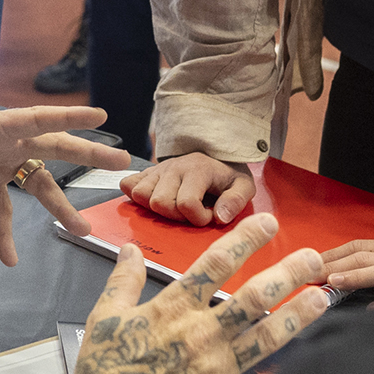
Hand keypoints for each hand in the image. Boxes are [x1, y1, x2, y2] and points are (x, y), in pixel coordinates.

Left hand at [0, 88, 129, 265]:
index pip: (38, 119)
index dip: (69, 117)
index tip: (101, 115)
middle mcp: (6, 142)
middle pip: (54, 148)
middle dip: (88, 155)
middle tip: (122, 163)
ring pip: (38, 183)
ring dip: (58, 206)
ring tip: (82, 230)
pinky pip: (2, 208)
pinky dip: (4, 232)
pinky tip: (8, 258)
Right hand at [70, 217, 329, 373]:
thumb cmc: (105, 371)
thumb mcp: (105, 317)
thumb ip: (123, 280)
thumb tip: (131, 249)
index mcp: (174, 309)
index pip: (216, 264)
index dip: (245, 240)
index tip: (268, 222)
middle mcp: (202, 334)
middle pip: (253, 298)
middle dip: (287, 274)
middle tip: (314, 258)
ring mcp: (217, 369)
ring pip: (267, 337)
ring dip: (297, 316)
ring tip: (321, 298)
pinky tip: (307, 363)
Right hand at [120, 151, 256, 226]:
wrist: (216, 154)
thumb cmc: (227, 174)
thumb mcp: (243, 185)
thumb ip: (236, 201)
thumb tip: (220, 217)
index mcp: (197, 169)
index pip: (186, 203)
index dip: (198, 218)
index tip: (209, 216)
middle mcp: (174, 167)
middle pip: (160, 202)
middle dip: (176, 216)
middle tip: (191, 213)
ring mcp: (158, 169)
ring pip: (141, 196)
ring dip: (156, 208)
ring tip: (175, 207)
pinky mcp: (148, 172)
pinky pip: (129, 185)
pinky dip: (138, 198)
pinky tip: (156, 200)